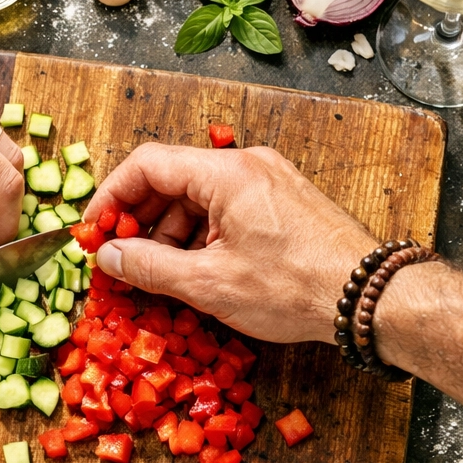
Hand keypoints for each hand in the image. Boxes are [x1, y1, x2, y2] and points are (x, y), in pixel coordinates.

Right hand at [83, 143, 375, 343]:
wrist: (369, 297)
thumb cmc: (295, 287)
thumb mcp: (210, 284)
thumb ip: (148, 267)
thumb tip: (107, 258)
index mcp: (226, 173)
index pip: (146, 165)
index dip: (110, 197)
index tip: (92, 232)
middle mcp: (248, 166)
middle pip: (172, 180)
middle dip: (139, 221)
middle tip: (121, 261)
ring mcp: (268, 183)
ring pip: (198, 198)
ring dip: (170, 235)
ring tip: (159, 277)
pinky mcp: (282, 204)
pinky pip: (226, 210)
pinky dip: (202, 238)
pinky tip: (196, 272)